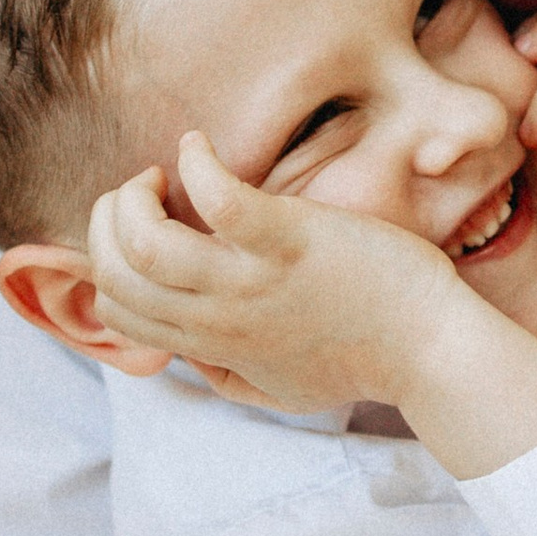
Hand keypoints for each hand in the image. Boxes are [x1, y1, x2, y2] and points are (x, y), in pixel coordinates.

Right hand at [84, 134, 461, 413]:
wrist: (430, 348)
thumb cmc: (362, 360)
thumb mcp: (278, 389)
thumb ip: (227, 375)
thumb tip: (194, 357)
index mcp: (212, 344)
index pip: (116, 309)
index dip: (107, 264)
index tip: (142, 230)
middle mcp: (219, 317)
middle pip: (116, 272)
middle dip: (108, 221)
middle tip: (144, 194)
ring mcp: (252, 281)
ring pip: (144, 242)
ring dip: (135, 197)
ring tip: (163, 175)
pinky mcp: (291, 241)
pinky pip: (218, 197)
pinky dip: (196, 162)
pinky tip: (201, 146)